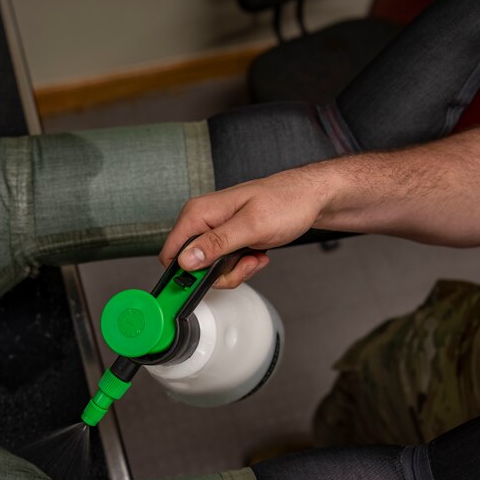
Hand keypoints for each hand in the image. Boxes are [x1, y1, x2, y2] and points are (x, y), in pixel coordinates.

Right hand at [159, 166, 331, 287]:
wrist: (308, 199)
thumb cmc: (285, 202)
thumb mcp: (251, 226)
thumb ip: (216, 243)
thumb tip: (187, 259)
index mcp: (199, 213)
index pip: (171, 251)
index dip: (185, 272)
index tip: (207, 279)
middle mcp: (204, 221)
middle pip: (192, 266)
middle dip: (220, 273)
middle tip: (244, 263)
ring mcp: (216, 231)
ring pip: (211, 269)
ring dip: (236, 270)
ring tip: (254, 255)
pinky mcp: (229, 240)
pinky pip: (226, 265)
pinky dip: (243, 266)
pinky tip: (257, 253)